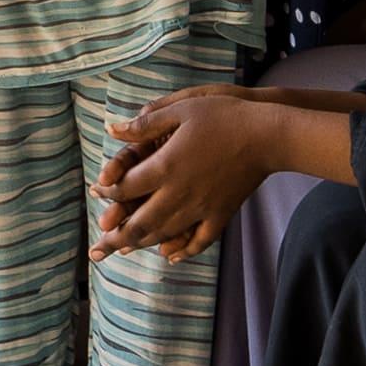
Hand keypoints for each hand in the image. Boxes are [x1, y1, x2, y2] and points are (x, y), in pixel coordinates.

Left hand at [95, 89, 289, 257]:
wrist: (268, 135)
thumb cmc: (225, 116)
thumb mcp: (182, 109)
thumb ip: (145, 124)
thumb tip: (112, 130)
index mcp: (165, 166)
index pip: (126, 188)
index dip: (109, 192)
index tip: (99, 192)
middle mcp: (179, 193)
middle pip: (140, 223)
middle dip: (115, 237)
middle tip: (98, 250)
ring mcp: (201, 208)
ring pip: (164, 234)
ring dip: (141, 244)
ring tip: (123, 252)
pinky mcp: (221, 214)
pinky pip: (199, 240)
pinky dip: (182, 250)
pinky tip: (170, 256)